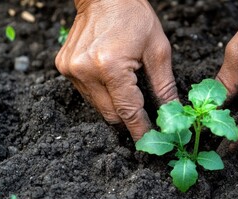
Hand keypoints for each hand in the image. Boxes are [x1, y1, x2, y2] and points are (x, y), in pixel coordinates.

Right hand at [55, 0, 177, 140]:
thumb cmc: (135, 17)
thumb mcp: (158, 51)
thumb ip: (164, 86)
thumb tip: (173, 114)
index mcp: (110, 66)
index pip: (129, 111)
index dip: (140, 129)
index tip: (149, 143)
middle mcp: (85, 71)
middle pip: (111, 115)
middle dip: (130, 119)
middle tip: (145, 116)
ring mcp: (71, 70)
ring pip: (98, 107)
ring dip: (116, 105)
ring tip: (128, 88)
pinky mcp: (64, 67)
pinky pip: (88, 94)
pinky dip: (102, 94)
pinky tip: (112, 79)